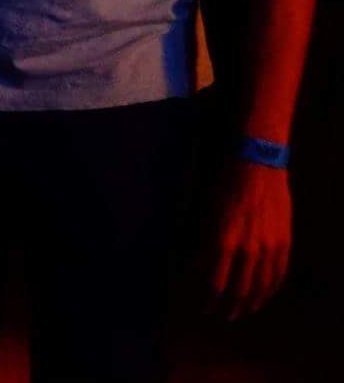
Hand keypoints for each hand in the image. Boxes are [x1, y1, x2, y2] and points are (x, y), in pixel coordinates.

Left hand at [203, 161, 292, 318]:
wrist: (258, 168)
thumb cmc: (226, 188)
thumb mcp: (208, 215)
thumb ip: (205, 245)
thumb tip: (198, 269)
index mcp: (224, 241)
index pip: (216, 283)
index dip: (210, 300)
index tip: (205, 308)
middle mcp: (248, 249)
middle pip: (240, 290)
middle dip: (230, 307)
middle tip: (223, 315)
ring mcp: (269, 247)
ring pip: (262, 286)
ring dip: (252, 303)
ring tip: (244, 311)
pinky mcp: (284, 243)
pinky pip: (278, 274)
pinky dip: (271, 288)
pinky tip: (264, 295)